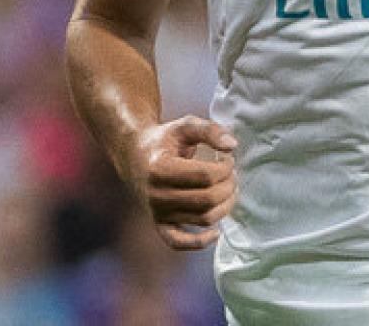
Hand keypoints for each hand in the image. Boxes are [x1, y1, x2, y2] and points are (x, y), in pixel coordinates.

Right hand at [127, 116, 237, 249]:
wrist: (135, 155)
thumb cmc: (165, 140)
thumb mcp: (185, 126)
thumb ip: (210, 130)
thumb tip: (232, 145)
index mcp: (160, 168)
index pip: (206, 176)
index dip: (226, 168)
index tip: (228, 159)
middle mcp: (156, 193)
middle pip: (208, 199)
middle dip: (229, 186)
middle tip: (232, 175)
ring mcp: (157, 212)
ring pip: (203, 219)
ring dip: (225, 206)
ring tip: (228, 190)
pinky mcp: (159, 224)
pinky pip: (178, 242)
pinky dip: (199, 242)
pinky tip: (216, 233)